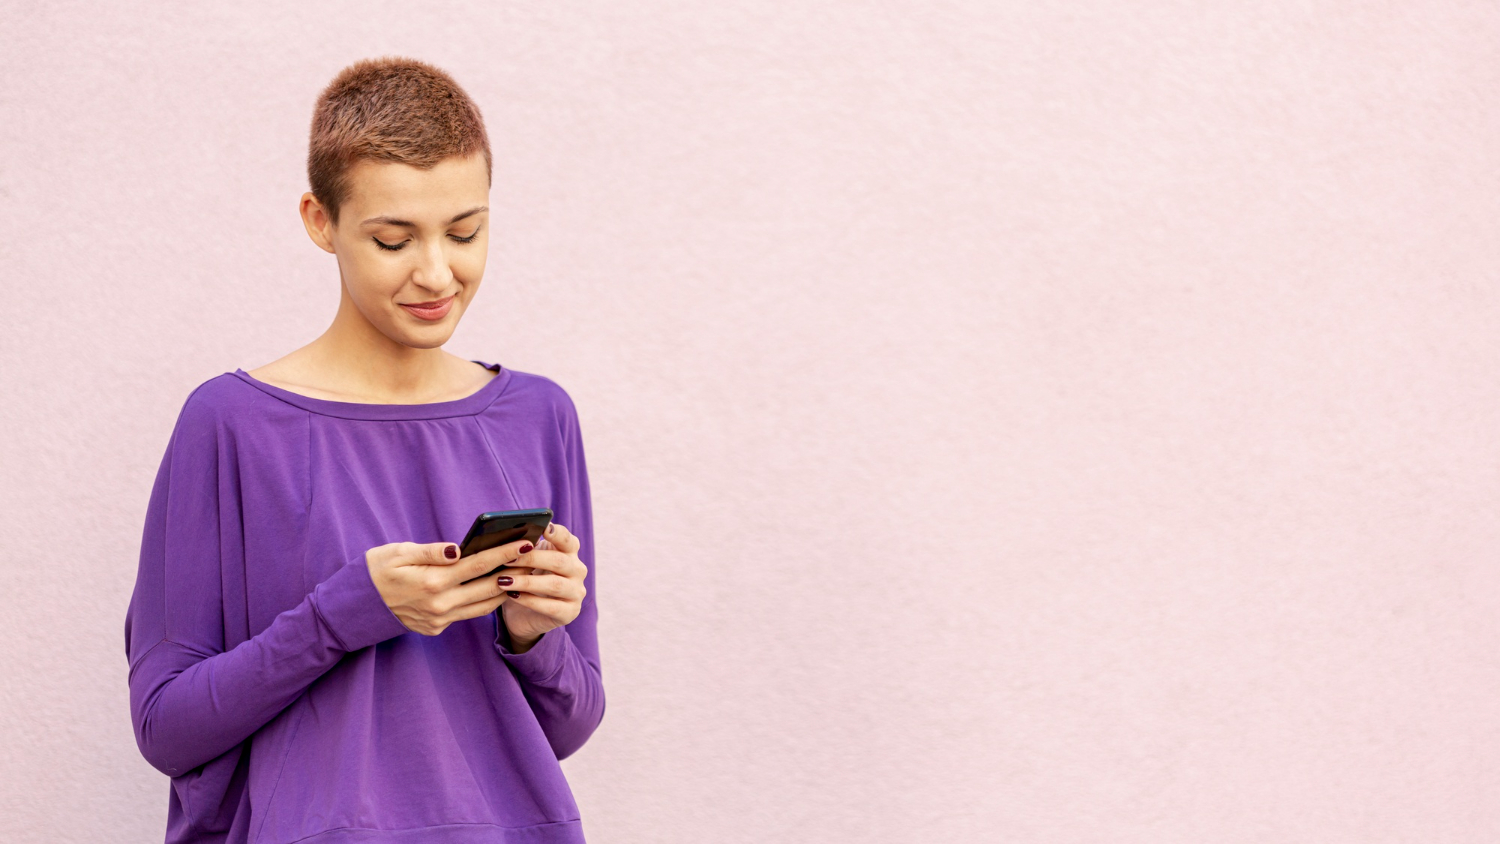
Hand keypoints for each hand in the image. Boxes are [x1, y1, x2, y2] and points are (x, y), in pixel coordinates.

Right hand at [365, 538, 533, 635]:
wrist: (356, 607)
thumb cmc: (377, 570)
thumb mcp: (399, 552)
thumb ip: (432, 551)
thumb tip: (459, 548)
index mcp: (432, 582)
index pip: (478, 565)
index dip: (505, 553)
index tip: (526, 542)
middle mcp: (440, 605)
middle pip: (489, 588)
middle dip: (514, 571)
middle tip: (533, 557)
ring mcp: (439, 620)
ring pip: (483, 606)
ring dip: (504, 590)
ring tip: (521, 572)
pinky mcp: (436, 629)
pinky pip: (467, 614)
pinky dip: (484, 601)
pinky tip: (495, 587)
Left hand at [497, 522, 587, 647]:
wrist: (525, 615)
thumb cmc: (525, 580)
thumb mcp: (525, 562)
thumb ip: (524, 549)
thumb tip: (508, 538)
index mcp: (569, 553)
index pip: (568, 540)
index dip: (557, 533)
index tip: (544, 527)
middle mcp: (577, 571)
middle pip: (559, 561)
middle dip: (532, 559)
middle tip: (508, 559)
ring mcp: (576, 592)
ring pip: (554, 585)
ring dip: (527, 582)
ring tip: (504, 581)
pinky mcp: (570, 613)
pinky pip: (550, 607)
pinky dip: (529, 601)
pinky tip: (513, 596)